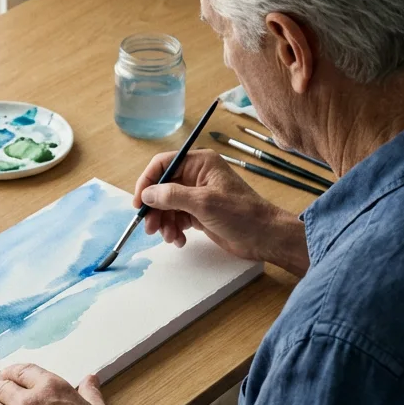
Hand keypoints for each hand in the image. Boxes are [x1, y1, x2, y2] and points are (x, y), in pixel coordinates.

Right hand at [134, 149, 309, 275]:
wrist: (264, 237)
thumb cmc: (241, 214)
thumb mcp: (203, 202)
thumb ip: (172, 196)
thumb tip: (147, 194)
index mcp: (200, 163)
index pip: (163, 164)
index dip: (147, 182)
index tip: (139, 203)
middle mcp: (197, 176)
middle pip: (162, 187)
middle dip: (154, 208)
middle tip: (150, 228)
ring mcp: (198, 195)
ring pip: (168, 205)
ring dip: (164, 222)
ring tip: (170, 237)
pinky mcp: (200, 213)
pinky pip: (177, 218)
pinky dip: (175, 229)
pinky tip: (180, 240)